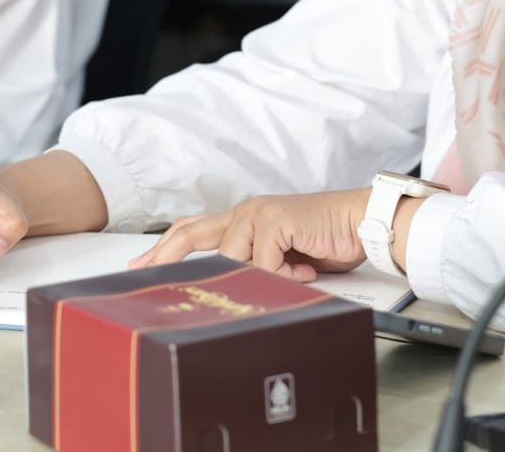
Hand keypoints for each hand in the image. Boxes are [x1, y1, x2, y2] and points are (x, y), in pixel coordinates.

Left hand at [132, 189, 372, 282]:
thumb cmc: (328, 242)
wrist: (361, 224)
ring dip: (257, 276)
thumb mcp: (282, 261)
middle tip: (145, 272)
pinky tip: (304, 269)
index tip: (143, 264)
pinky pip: (262, 261)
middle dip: (166, 255)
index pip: (195, 228)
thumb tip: (230, 292)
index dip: (166, 246)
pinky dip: (282, 273)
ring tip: (292, 277)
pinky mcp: (275, 219)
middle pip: (191, 233)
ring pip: (230, 257)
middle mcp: (246, 212)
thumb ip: (256, 268)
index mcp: (244, 220)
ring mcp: (259, 213)